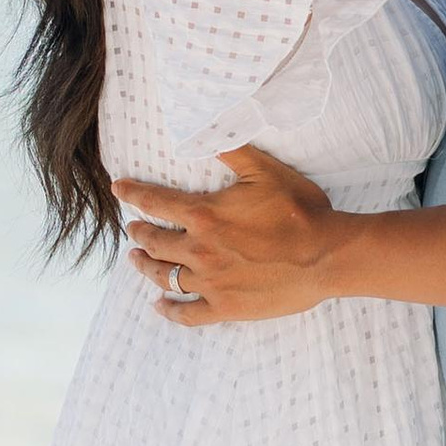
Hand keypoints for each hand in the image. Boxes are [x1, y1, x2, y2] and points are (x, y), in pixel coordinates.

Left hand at [115, 145, 347, 324]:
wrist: (325, 256)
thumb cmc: (299, 211)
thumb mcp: (266, 171)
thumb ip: (232, 151)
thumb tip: (207, 132)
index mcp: (204, 216)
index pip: (156, 202)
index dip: (133, 193)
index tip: (119, 189)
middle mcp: (199, 250)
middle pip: (154, 242)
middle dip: (139, 232)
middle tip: (132, 228)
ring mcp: (211, 283)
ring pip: (165, 276)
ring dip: (145, 266)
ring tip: (135, 259)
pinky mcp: (226, 307)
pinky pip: (188, 313)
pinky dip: (170, 310)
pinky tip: (160, 305)